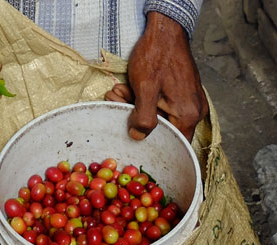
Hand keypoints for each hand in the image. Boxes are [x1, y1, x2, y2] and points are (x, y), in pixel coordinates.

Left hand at [105, 12, 207, 141]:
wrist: (165, 31)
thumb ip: (143, 117)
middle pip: (163, 129)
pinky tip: (129, 88)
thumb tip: (138, 137)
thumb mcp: (145, 89)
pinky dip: (143, 100)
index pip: (174, 144)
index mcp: (187, 114)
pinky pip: (161, 105)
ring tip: (121, 91)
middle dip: (137, 118)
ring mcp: (188, 102)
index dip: (153, 144)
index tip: (134, 136)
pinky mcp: (180, 94)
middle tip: (119, 102)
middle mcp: (193, 111)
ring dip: (136, 107)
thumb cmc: (156, 56)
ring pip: (158, 116)